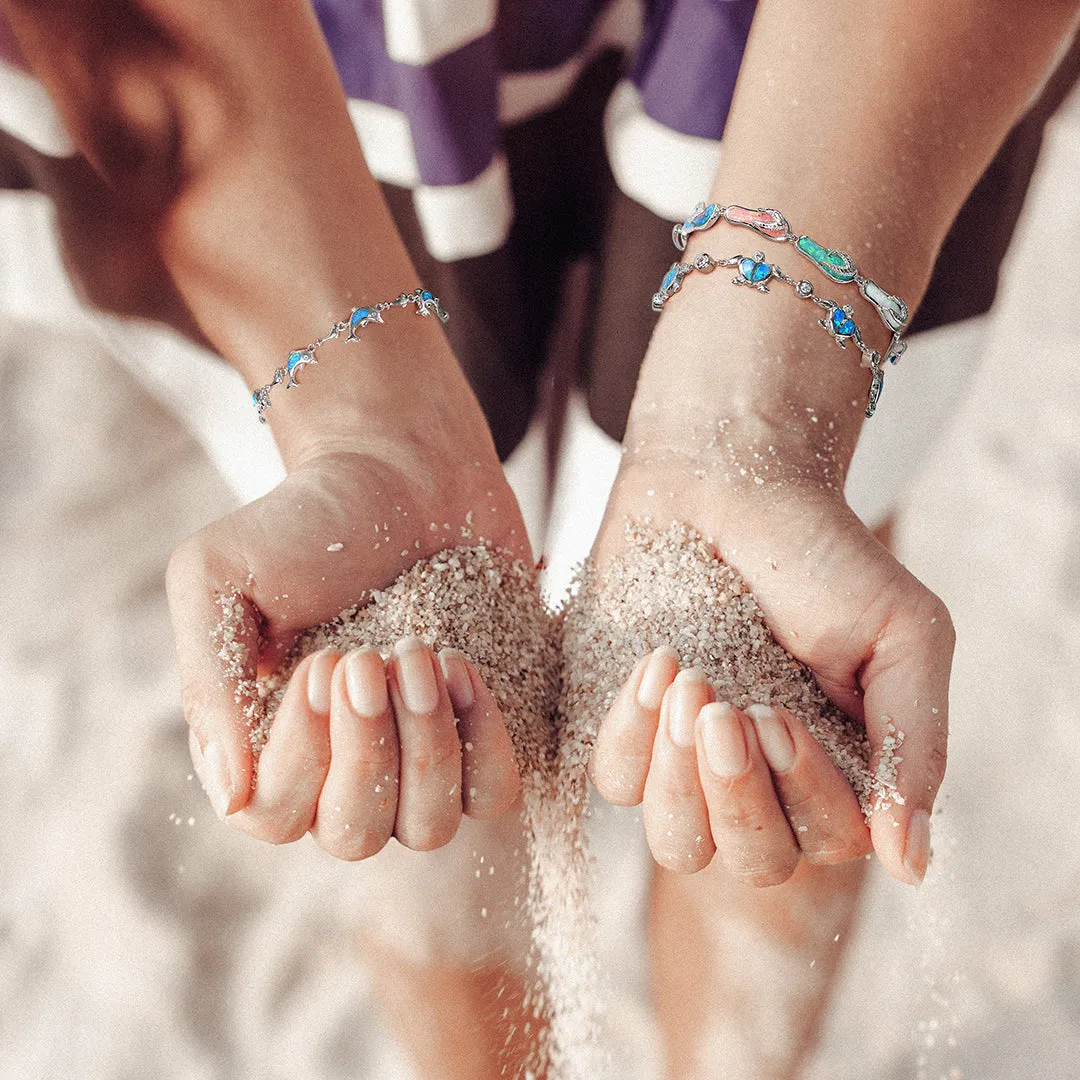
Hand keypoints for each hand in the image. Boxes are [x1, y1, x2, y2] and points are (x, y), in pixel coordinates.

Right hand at [167, 446, 530, 857]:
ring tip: (423, 654)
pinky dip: (484, 739)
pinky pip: (494, 791)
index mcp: (267, 745)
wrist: (402, 471)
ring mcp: (416, 760)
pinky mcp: (481, 735)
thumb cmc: (304, 522)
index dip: (303, 754)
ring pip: (427, 825)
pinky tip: (464, 666)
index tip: (324, 661)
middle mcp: (341, 768)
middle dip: (368, 747)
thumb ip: (210, 683)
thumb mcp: (218, 577)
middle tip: (371, 656)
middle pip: (355, 834)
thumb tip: (231, 797)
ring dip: (428, 746)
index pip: (273, 816)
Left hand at [586, 431, 953, 886]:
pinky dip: (630, 731)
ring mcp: (690, 764)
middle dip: (736, 793)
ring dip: (679, 777)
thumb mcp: (901, 635)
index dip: (804, 795)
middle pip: (754, 859)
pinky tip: (656, 661)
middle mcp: (765, 784)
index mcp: (841, 772)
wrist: (729, 484)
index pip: (831, 840)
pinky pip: (615, 780)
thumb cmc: (822, 556)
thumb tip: (912, 864)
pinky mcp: (629, 731)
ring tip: (687, 683)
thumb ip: (913, 744)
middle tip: (726, 709)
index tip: (780, 717)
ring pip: (679, 843)